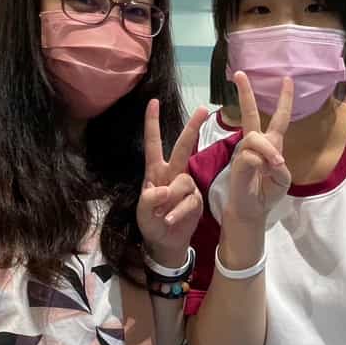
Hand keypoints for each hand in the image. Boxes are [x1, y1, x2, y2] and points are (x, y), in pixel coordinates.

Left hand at [137, 101, 209, 266]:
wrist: (164, 242)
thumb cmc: (150, 222)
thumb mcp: (141, 211)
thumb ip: (148, 199)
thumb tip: (163, 190)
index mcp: (155, 170)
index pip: (153, 143)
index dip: (152, 123)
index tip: (153, 102)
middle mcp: (173, 173)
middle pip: (183, 147)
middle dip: (192, 128)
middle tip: (204, 109)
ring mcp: (186, 186)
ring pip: (183, 182)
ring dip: (172, 200)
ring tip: (162, 215)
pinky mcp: (195, 200)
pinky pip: (189, 201)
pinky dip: (178, 212)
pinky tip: (169, 219)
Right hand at [223, 73, 292, 227]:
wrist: (253, 210)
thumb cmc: (267, 193)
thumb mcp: (283, 178)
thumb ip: (278, 165)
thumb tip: (264, 156)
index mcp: (272, 144)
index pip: (280, 118)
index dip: (284, 99)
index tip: (287, 79)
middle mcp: (256, 144)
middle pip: (251, 114)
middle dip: (246, 93)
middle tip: (240, 74)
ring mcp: (245, 151)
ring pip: (255, 137)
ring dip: (268, 150)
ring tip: (275, 165)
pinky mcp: (238, 163)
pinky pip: (250, 155)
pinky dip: (261, 164)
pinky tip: (262, 173)